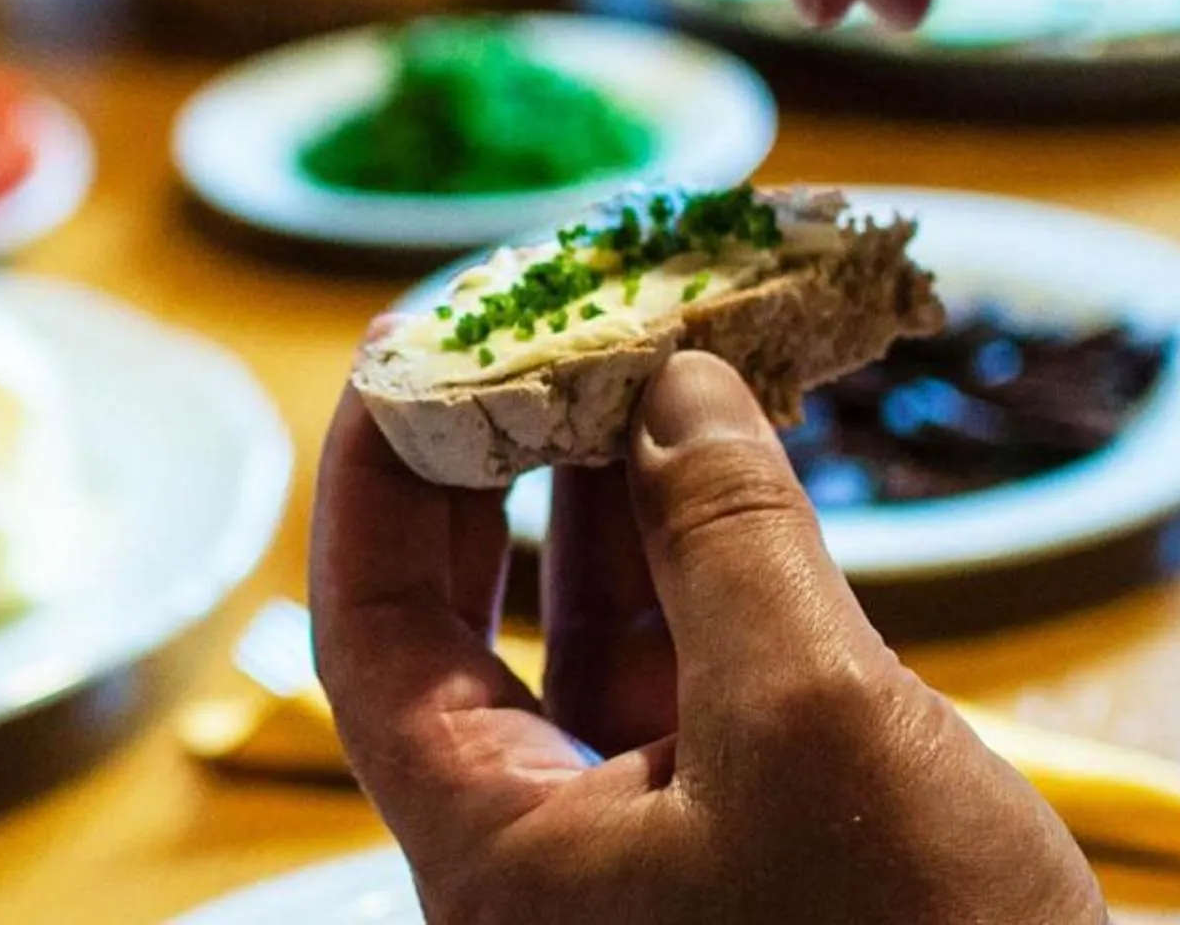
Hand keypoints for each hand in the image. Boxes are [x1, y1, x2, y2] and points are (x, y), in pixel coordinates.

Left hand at [311, 353, 1101, 923]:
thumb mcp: (812, 724)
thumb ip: (727, 540)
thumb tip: (671, 383)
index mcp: (495, 857)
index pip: (367, 634)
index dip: (373, 478)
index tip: (404, 343)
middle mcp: (545, 850)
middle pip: (463, 621)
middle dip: (493, 464)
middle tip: (520, 324)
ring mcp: (646, 841)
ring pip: (585, 629)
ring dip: (611, 487)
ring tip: (633, 347)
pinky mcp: (747, 830)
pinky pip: (686, 662)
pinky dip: (703, 552)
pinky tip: (726, 451)